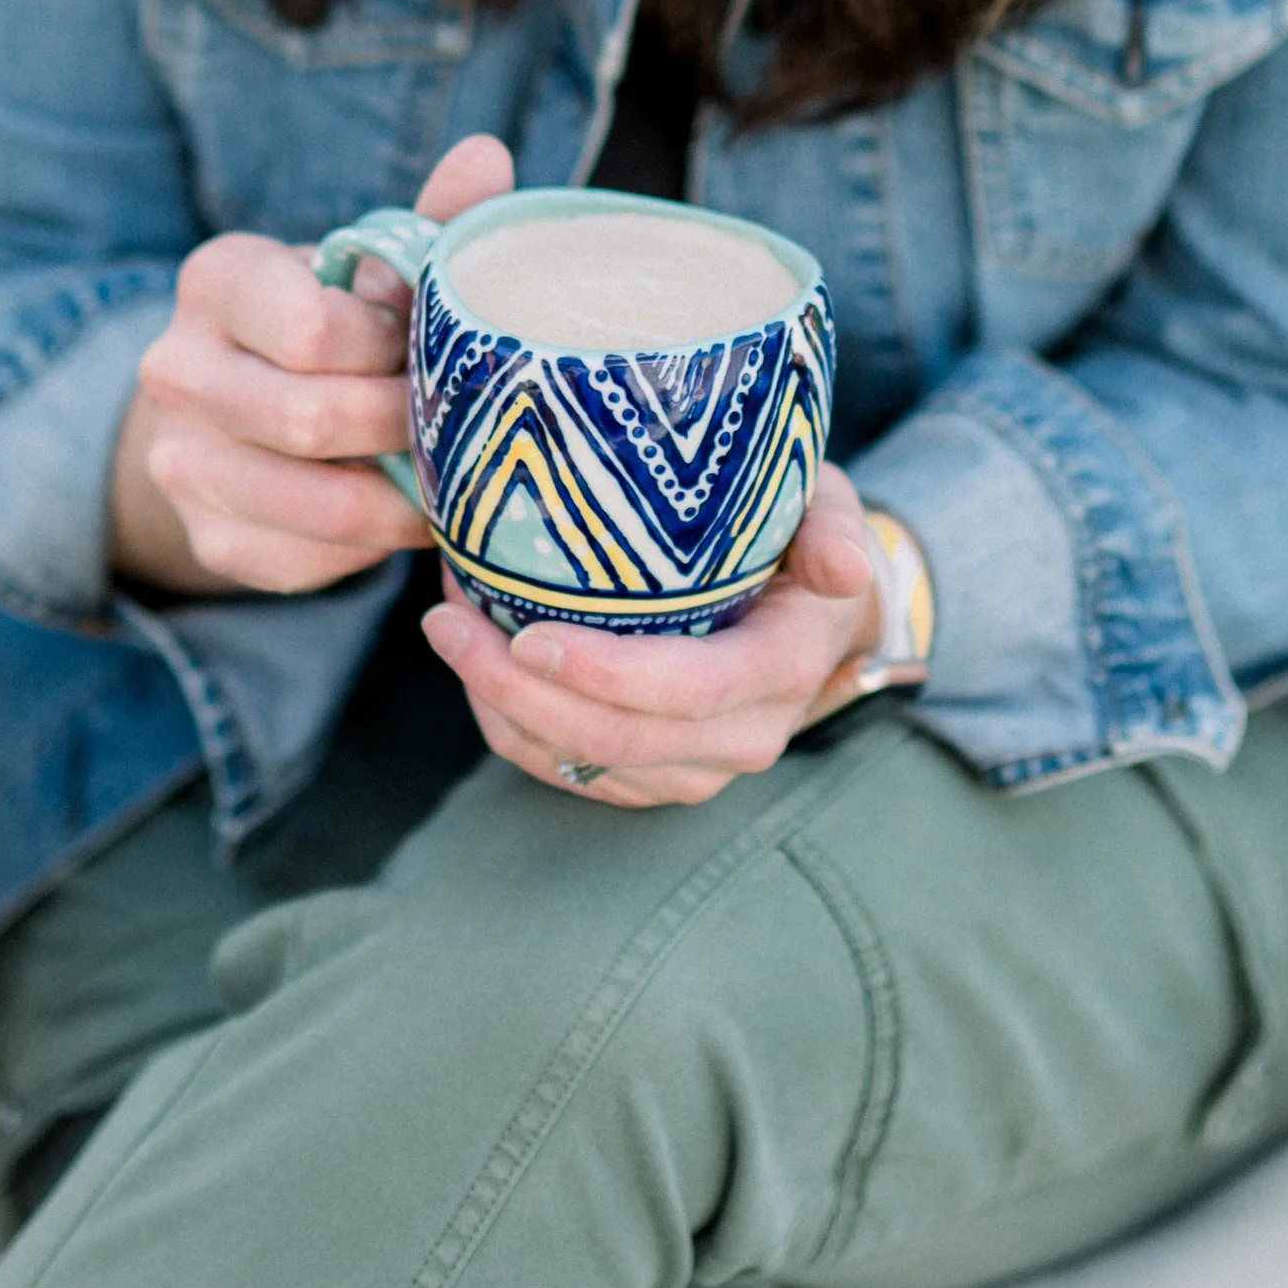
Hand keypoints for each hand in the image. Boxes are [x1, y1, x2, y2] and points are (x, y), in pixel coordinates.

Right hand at [111, 133, 514, 596]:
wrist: (238, 402)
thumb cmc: (329, 318)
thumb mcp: (366, 265)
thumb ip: (427, 222)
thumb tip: (487, 153)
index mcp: (217, 281)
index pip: (312, 327)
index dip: (389, 347)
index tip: (426, 346)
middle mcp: (175, 369)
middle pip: (312, 418)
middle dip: (406, 428)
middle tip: (461, 424)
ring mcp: (180, 461)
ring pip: (317, 506)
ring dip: (403, 501)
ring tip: (450, 478)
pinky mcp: (207, 537)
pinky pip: (307, 562)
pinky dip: (370, 549)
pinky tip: (400, 513)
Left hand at [420, 463, 881, 803]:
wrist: (814, 610)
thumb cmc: (806, 535)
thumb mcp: (832, 510)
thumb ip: (834, 531)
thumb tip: (842, 567)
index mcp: (779, 671)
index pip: (686, 692)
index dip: (602, 674)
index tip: (524, 634)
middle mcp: (740, 737)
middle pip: (614, 739)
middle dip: (517, 691)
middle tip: (444, 621)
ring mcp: (692, 767)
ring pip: (577, 761)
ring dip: (498, 707)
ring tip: (446, 624)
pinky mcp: (649, 776)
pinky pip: (563, 768)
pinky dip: (509, 722)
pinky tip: (472, 657)